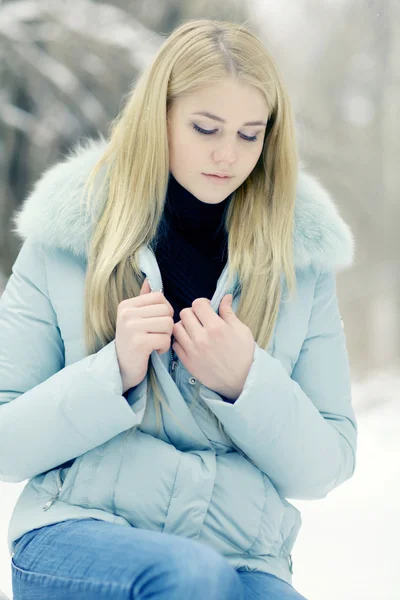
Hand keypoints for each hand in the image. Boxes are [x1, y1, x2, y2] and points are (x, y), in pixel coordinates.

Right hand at [115, 278, 173, 392]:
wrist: (121, 367)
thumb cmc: (132, 342)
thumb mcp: (134, 318)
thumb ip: (143, 299)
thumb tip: (150, 280)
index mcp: (126, 305)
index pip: (159, 297)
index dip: (165, 310)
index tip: (157, 322)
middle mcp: (127, 314)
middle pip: (166, 310)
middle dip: (167, 325)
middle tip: (156, 334)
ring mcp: (132, 328)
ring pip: (168, 324)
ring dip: (166, 336)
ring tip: (155, 342)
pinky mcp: (139, 343)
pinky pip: (165, 339)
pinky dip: (164, 347)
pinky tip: (154, 350)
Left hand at [172, 294, 254, 399]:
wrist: (242, 381)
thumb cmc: (244, 355)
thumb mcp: (242, 330)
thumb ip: (229, 313)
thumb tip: (225, 297)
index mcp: (216, 327)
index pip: (198, 304)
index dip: (203, 303)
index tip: (207, 309)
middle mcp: (201, 337)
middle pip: (185, 313)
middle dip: (193, 313)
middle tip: (200, 319)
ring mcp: (192, 350)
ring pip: (176, 328)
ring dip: (184, 326)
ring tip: (193, 330)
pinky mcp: (187, 362)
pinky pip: (175, 344)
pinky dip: (180, 340)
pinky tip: (190, 342)